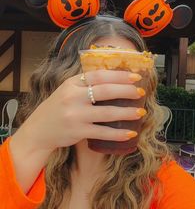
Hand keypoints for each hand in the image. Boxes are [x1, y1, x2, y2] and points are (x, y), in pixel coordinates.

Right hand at [15, 70, 144, 153]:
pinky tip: (130, 133)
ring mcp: (75, 115)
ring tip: (140, 112)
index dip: (119, 75)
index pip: (99, 75)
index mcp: (72, 83)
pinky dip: (118, 133)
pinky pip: (103, 132)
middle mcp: (73, 97)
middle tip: (141, 93)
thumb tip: (117, 80)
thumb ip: (86, 84)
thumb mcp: (68, 90)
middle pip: (105, 91)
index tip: (136, 77)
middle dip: (126, 91)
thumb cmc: (58, 108)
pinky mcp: (77, 131)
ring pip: (107, 113)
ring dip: (127, 112)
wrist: (39, 129)